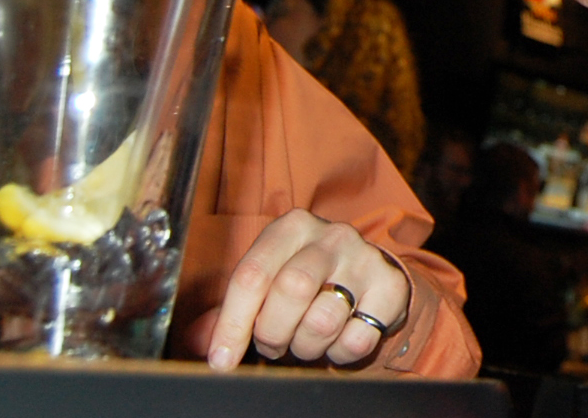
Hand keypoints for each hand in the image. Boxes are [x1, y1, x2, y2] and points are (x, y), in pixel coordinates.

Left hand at [198, 208, 411, 368]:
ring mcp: (366, 259)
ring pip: (323, 320)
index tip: (221, 360)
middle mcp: (332, 235)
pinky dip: (340, 353)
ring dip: (306, 346)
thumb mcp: (267, 285)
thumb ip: (229, 311)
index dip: (232, 323)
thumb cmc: (306, 282)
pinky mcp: (391, 287)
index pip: (252, 274)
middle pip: (291, 290)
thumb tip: (196, 339)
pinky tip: (338, 338)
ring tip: (306, 339)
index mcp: (292, 227)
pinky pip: (357, 338)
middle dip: (273, 332)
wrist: (367, 278)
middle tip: (273, 344)